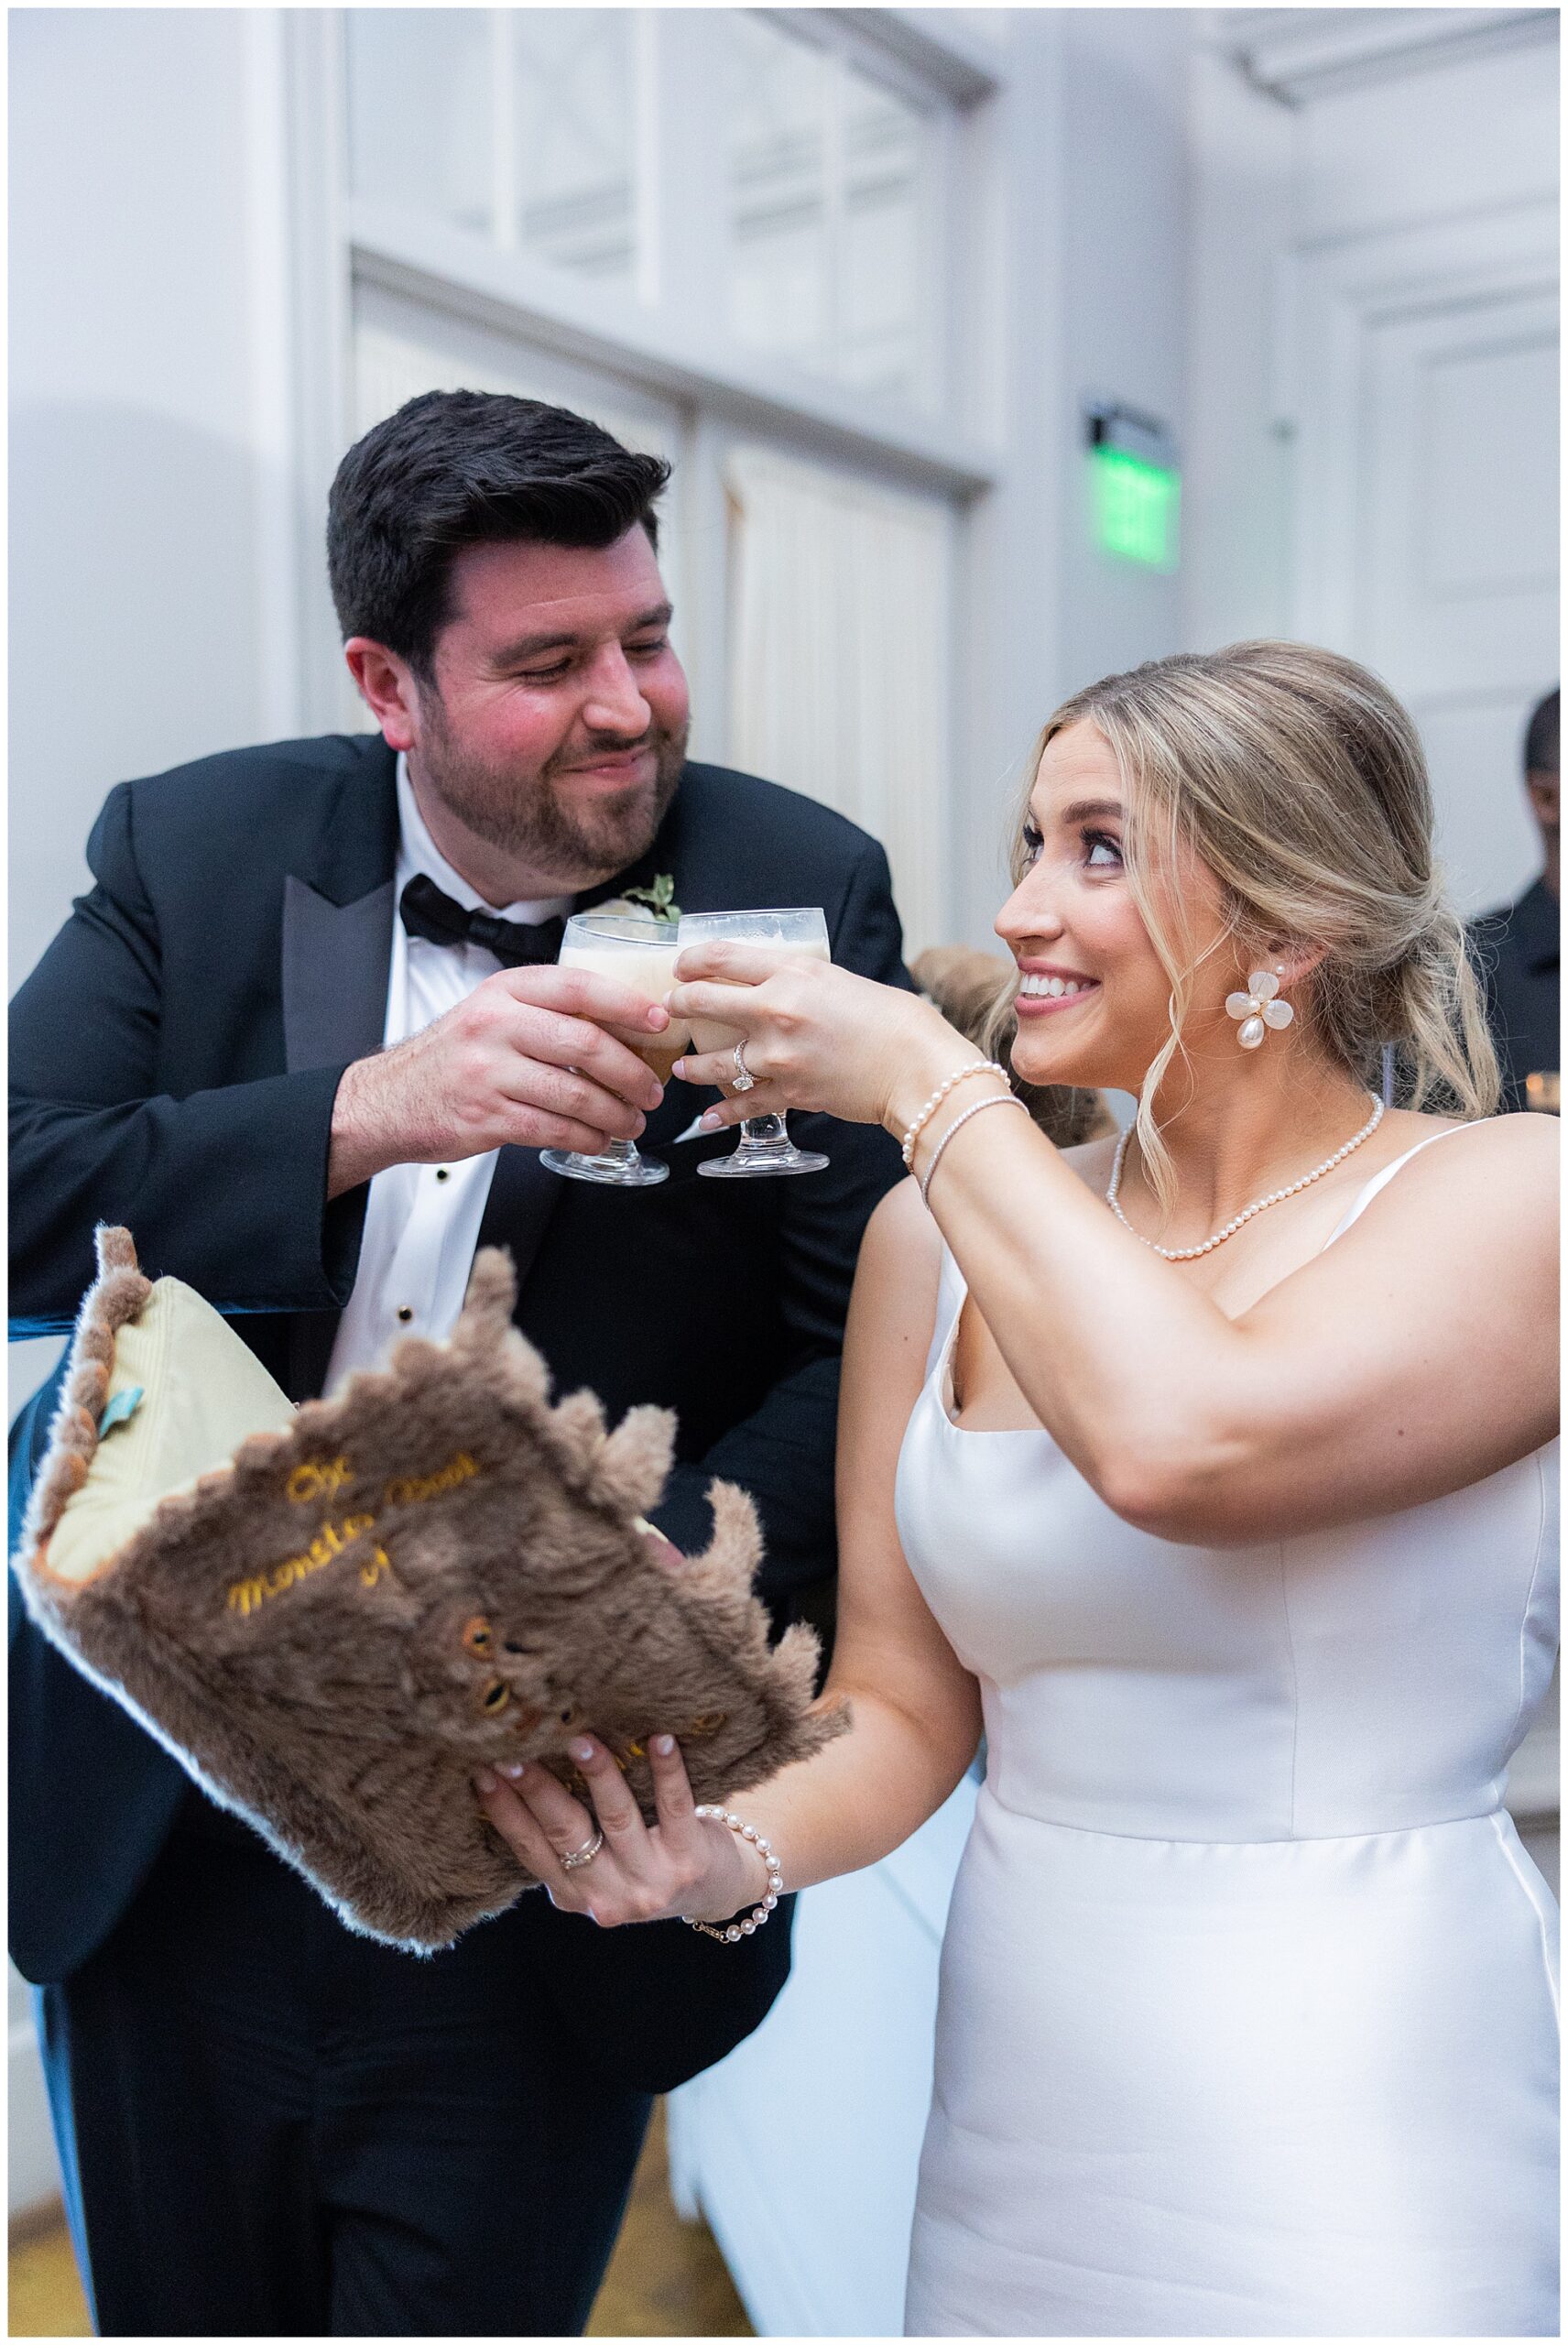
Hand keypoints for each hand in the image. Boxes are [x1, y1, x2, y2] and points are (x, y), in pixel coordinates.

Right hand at [328, 966, 671, 1194]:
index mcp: (505, 993)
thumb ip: (546, 1014)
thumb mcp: (493, 1015)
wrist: (390, 1100)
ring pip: (574, 1095)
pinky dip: (586, 1138)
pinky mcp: (485, 1116)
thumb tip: (623, 1028)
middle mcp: (495, 1026)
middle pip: (585, 1045)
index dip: (626, 1004)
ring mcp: (488, 1073)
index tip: (660, 1021)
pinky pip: (552, 1129)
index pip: (578, 988)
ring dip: (615, 1114)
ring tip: (633, 1121)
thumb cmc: (454, 1058)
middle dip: (632, 1073)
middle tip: (652, 1091)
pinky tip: (599, 1139)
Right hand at [474, 1734, 767, 1927]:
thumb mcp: (594, 1869)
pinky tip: (660, 1739)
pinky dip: (667, 1771)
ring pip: (616, 1818)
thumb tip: (513, 1772)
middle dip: (537, 1789)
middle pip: (564, 1834)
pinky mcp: (690, 1860)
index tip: (480, 1770)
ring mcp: (651, 1881)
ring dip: (597, 1775)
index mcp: (574, 1895)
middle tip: (514, 1750)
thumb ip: (562, 1841)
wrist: (713, 1891)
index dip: (503, 1810)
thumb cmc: (642, 1863)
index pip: (529, 1849)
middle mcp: (608, 1896)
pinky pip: (675, 1807)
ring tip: (580, 1739)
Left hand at [667, 943, 967, 1135]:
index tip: (680, 968)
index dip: (691, 960)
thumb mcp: (842, 982)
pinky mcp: (787, 1092)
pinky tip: (707, 1118)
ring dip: (692, 1065)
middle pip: (704, 1002)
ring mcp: (777, 1055)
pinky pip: (741, 1103)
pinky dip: (721, 1114)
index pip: (722, 956)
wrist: (917, 1068)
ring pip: (713, 1060)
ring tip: (683, 1067)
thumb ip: (803, 982)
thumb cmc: (894, 1021)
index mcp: (793, 973)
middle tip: (671, 1010)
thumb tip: (777, 986)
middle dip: (678, 1005)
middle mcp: (776, 1010)